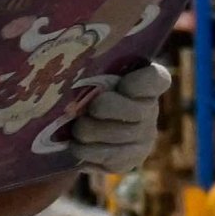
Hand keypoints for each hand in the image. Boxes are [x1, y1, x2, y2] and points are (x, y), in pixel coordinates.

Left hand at [64, 59, 171, 175]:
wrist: (76, 124)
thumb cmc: (83, 89)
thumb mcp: (88, 73)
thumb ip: (86, 65)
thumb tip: (57, 55)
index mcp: (145, 83)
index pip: (157, 79)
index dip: (140, 82)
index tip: (121, 83)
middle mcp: (149, 110)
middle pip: (136, 111)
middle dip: (106, 108)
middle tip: (87, 108)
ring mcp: (142, 138)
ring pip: (119, 136)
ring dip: (91, 131)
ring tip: (76, 128)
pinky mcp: (129, 160)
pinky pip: (110, 158)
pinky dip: (88, 152)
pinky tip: (76, 146)